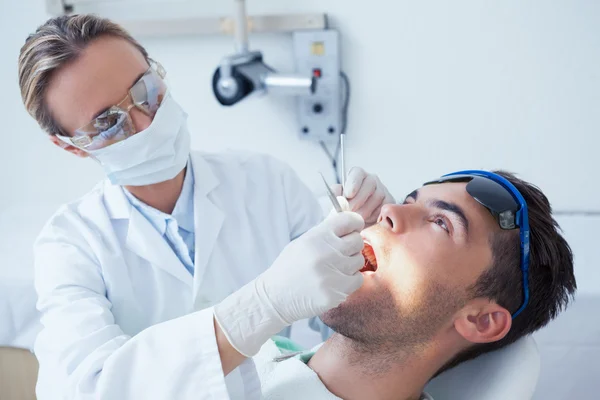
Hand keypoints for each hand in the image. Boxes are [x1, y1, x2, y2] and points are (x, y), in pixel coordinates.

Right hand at [214, 211, 364, 356]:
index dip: (355, 223)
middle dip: (351, 245)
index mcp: (317, 236)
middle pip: (357, 241)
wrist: (276, 297)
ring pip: (358, 261)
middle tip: (339, 252)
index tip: (354, 228)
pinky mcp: (336, 292)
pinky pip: (357, 280)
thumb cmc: (290, 266)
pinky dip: (349, 280)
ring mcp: (332, 273)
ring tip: (333, 268)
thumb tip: (345, 205)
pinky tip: (335, 281)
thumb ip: (327, 226)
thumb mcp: (305, 241)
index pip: (349, 220)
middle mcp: (326, 253)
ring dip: (350, 264)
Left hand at [333, 167, 394, 224]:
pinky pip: (384, 207)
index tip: (348, 195)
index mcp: (357, 176)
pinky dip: (375, 215)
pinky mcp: (389, 202)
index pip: (358, 173)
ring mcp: (382, 190)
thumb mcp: (337, 201)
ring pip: (377, 197)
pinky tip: (367, 219)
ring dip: (365, 209)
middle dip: (358, 199)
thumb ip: (335, 194)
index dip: (353, 183)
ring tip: (356, 218)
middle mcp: (371, 180)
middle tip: (350, 210)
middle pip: (370, 183)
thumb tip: (336, 191)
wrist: (356, 224)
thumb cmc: (346, 210)